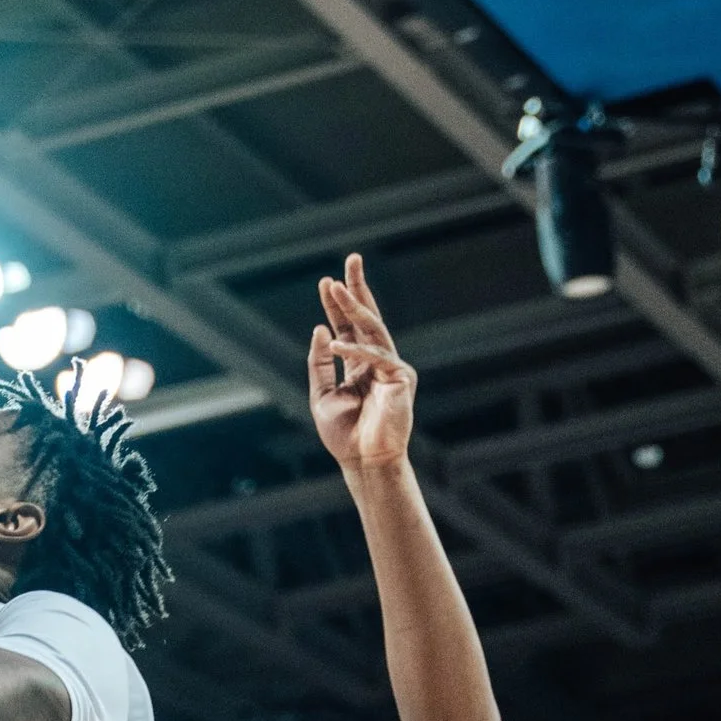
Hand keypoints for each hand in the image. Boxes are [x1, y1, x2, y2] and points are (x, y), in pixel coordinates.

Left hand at [309, 254, 416, 474]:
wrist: (364, 461)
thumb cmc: (345, 435)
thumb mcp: (322, 395)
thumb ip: (319, 364)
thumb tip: (321, 329)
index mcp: (358, 365)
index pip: (348, 327)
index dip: (337, 306)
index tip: (327, 282)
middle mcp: (376, 360)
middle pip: (366, 317)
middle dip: (358, 289)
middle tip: (351, 259)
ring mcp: (390, 367)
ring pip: (373, 328)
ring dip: (355, 306)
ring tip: (337, 286)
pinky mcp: (401, 378)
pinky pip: (376, 356)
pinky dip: (355, 350)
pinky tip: (335, 343)